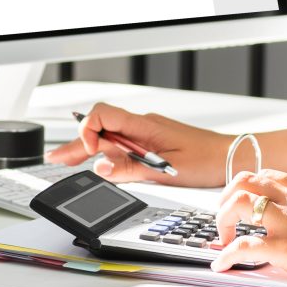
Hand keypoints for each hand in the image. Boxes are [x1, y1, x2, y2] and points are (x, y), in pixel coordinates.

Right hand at [42, 102, 230, 186]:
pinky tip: (98, 160)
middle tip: (56, 159)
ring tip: (67, 160)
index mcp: (143, 125)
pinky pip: (122, 141)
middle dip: (77, 143)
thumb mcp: (164, 171)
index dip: (87, 131)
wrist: (230, 156)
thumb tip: (98, 167)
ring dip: (88, 147)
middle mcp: (141, 124)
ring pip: (109, 135)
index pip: (102, 115)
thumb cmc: (205, 161)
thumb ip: (129, 169)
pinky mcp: (151, 140)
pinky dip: (106, 150)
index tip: (89, 154)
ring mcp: (145, 131)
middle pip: (99, 127)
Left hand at [209, 169, 286, 286]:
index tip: (243, 204)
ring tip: (224, 237)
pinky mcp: (285, 248)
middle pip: (246, 180)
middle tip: (227, 218)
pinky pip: (243, 246)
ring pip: (238, 202)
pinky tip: (222, 264)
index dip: (249, 188)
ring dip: (222, 219)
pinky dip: (226, 255)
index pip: (269, 176)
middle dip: (228, 197)